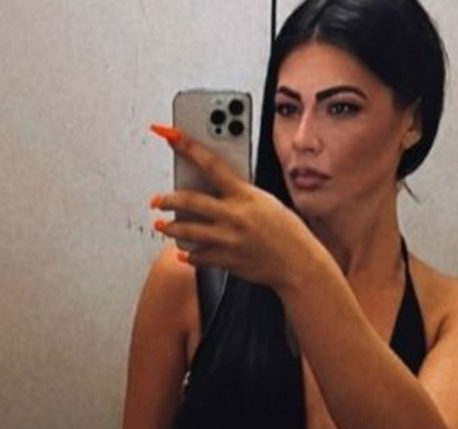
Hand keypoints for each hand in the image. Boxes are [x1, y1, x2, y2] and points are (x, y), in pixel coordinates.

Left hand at [149, 124, 322, 290]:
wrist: (299, 264)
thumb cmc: (288, 231)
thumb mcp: (266, 202)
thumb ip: (240, 194)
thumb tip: (215, 186)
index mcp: (245, 195)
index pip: (210, 163)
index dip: (188, 146)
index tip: (170, 135)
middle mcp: (234, 216)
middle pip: (190, 201)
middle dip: (168, 200)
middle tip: (158, 200)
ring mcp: (228, 240)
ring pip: (187, 231)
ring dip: (170, 228)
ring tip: (162, 225)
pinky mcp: (227, 260)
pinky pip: (199, 256)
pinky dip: (190, 253)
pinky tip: (185, 251)